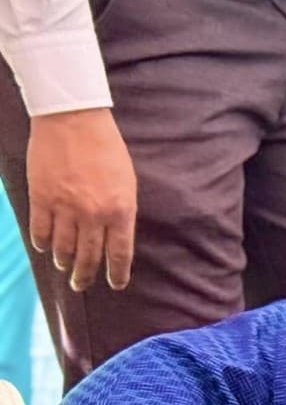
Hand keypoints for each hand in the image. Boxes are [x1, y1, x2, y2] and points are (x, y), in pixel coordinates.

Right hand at [26, 108, 137, 291]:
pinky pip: (40, 229)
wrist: (74, 120)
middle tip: (81, 284)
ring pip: (62, 247)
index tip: (116, 284)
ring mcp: (65, 207)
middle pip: (89, 256)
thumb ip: (121, 212)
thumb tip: (114, 237)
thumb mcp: (127, 183)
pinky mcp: (41, 197)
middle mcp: (93, 215)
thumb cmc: (106, 148)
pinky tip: (43, 247)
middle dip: (85, 275)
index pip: (120, 254)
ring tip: (64, 267)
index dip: (117, 273)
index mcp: (120, 212)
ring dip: (63, 261)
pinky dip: (41, 242)